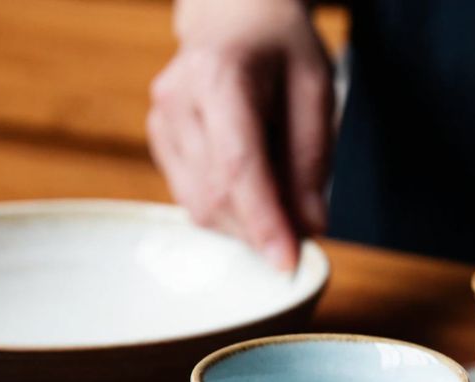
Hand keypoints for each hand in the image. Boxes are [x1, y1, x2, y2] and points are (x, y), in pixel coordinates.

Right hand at [147, 0, 332, 268]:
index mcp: (220, 77)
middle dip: (261, 228)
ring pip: (198, 205)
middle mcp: (178, 100)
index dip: (263, 222)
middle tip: (304, 229)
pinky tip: (251, 184)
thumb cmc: (280, 46)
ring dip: (244, 223)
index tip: (287, 264)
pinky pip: (191, 196)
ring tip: (280, 195)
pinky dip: (227, 207)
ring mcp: (161, 120)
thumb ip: (312, 158)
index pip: (239, 167)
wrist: (232, 13)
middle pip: (216, 195)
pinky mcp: (158, 139)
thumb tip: (309, 226)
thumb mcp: (316, 87)